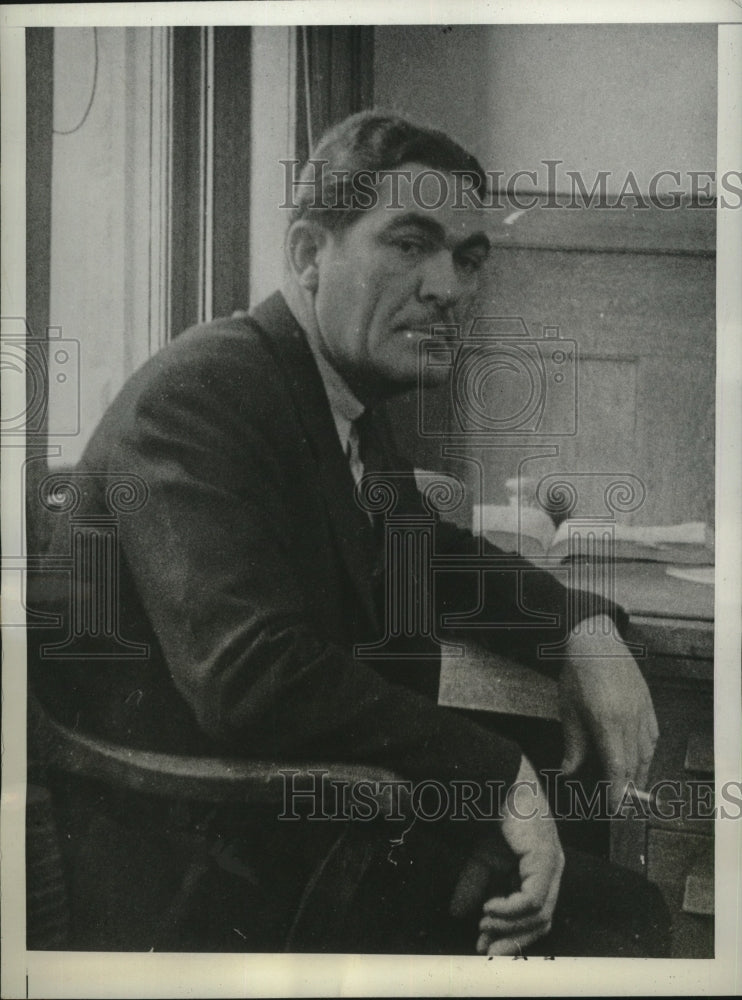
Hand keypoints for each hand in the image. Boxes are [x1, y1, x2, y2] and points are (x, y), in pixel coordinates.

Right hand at [450, 756, 563, 955]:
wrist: (496, 782)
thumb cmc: (495, 814)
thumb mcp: (481, 858)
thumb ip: (474, 886)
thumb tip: (458, 913)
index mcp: (542, 871)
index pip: (535, 916)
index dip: (511, 933)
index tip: (484, 945)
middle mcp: (553, 871)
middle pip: (541, 922)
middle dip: (512, 939)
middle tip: (486, 948)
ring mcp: (553, 866)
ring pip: (538, 916)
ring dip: (507, 926)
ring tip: (483, 923)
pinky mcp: (545, 860)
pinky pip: (532, 900)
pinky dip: (509, 910)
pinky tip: (489, 907)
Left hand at [560, 615, 658, 807]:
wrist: (595, 639)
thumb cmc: (576, 673)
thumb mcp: (568, 709)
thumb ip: (572, 744)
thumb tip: (567, 771)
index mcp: (608, 722)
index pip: (617, 767)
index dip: (617, 791)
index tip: (613, 807)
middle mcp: (630, 719)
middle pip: (634, 764)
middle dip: (628, 788)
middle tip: (619, 802)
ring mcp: (642, 711)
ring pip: (647, 752)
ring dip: (640, 772)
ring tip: (631, 787)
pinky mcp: (647, 702)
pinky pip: (653, 735)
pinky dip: (648, 752)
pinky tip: (640, 759)